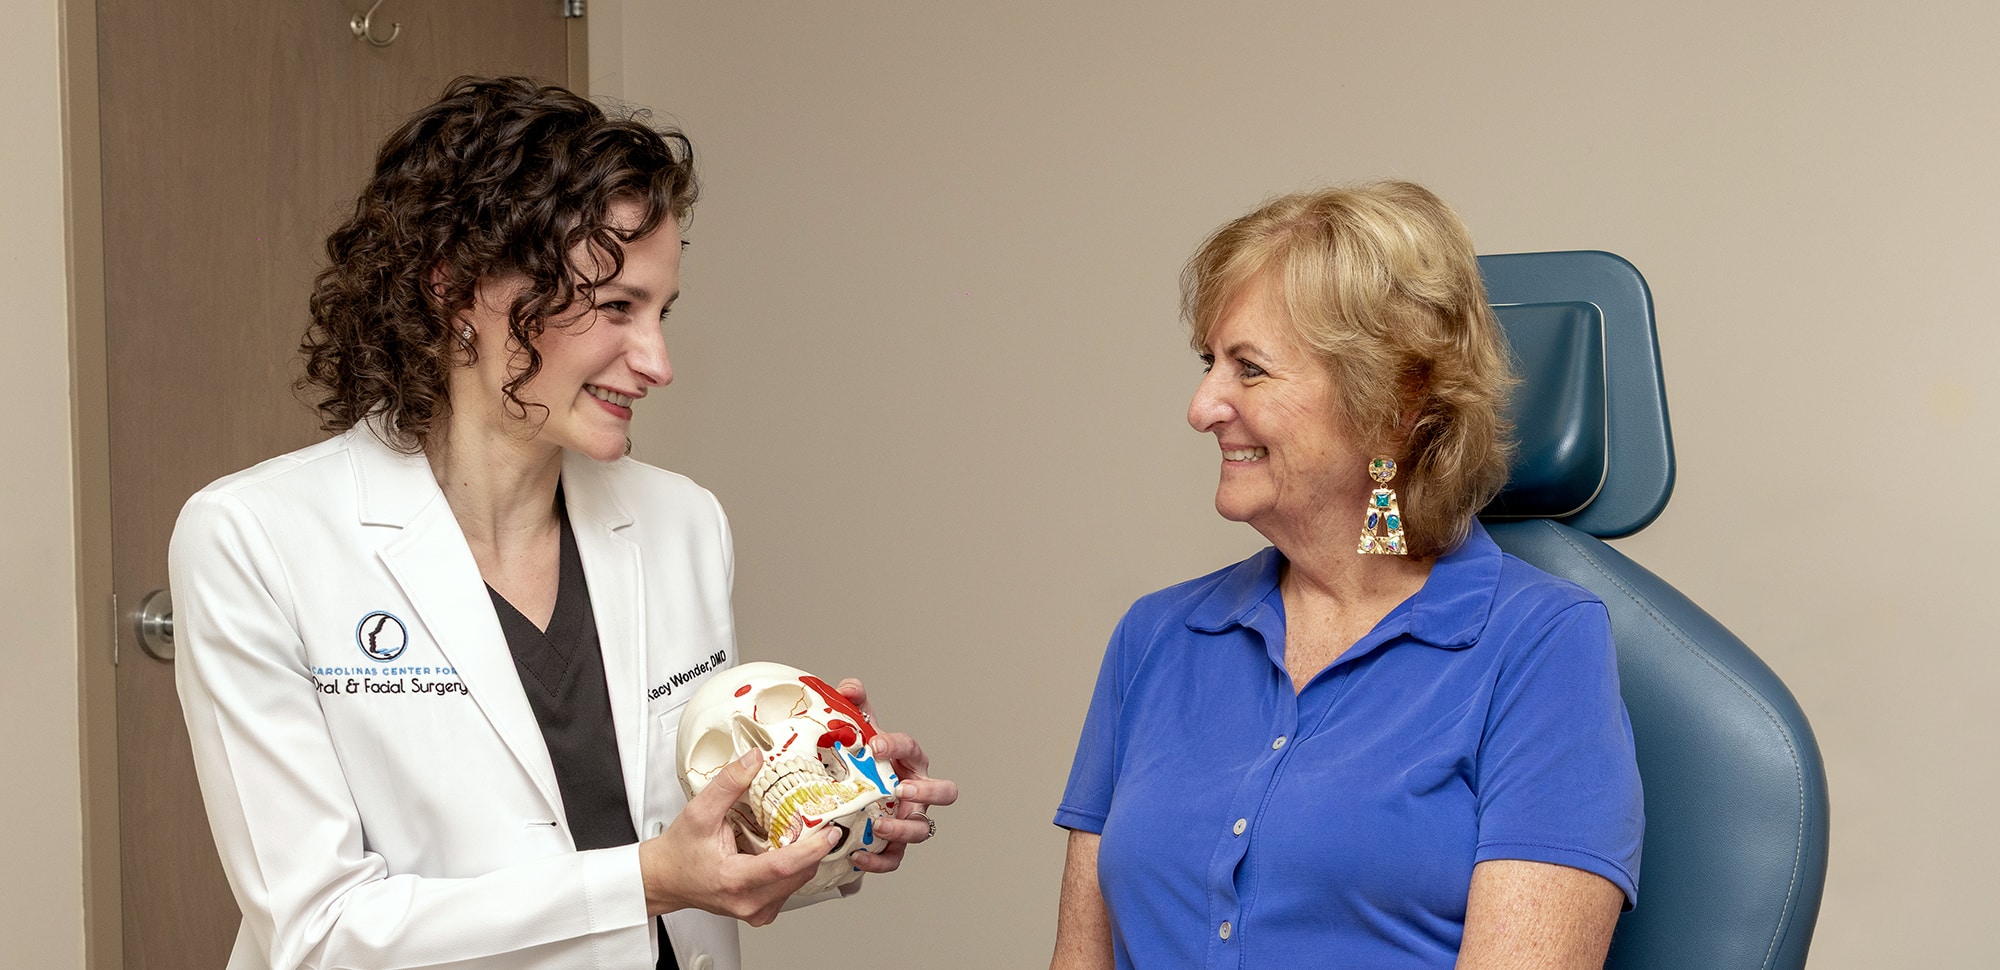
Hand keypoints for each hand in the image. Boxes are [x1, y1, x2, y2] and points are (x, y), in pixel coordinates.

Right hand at [639, 749, 834, 924]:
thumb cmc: (679, 853)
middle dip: (816, 848)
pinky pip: (789, 887)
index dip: (812, 848)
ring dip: (807, 857)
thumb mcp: (699, 812)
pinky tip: (789, 849)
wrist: (665, 879)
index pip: (783, 867)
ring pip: (798, 882)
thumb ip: (728, 784)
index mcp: (734, 880)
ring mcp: (756, 910)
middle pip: (798, 874)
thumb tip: (754, 760)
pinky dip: (795, 867)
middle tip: (825, 822)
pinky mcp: (760, 911)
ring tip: (807, 831)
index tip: (830, 831)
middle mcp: (748, 902)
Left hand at [837, 678, 959, 874]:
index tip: (875, 746)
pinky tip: (859, 856)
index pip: (912, 748)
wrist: (850, 795)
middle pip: (945, 793)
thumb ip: (855, 707)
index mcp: (910, 761)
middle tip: (900, 790)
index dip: (897, 746)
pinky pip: (895, 858)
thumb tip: (850, 688)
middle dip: (927, 793)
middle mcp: (918, 791)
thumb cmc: (863, 763)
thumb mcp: (858, 733)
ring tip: (878, 825)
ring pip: (923, 830)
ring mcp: (909, 819)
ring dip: (903, 829)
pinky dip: (879, 860)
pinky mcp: (894, 845)